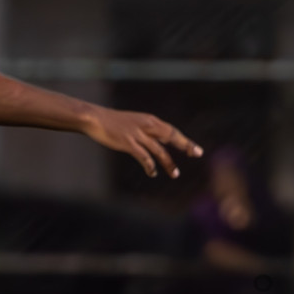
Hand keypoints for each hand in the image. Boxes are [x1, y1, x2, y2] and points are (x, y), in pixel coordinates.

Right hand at [86, 108, 202, 178]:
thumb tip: (160, 141)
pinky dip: (150, 166)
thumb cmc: (114, 122)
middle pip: (171, 136)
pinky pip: (144, 157)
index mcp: (149, 121)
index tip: (196, 150)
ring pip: (159, 150)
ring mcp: (138, 135)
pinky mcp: (128, 143)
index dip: (185, 141)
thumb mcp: (135, 123)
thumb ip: (149, 132)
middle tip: (197, 154)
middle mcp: (147, 126)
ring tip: (175, 174)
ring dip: (168, 163)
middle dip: (186, 145)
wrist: (95, 118)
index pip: (172, 131)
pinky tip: (152, 173)